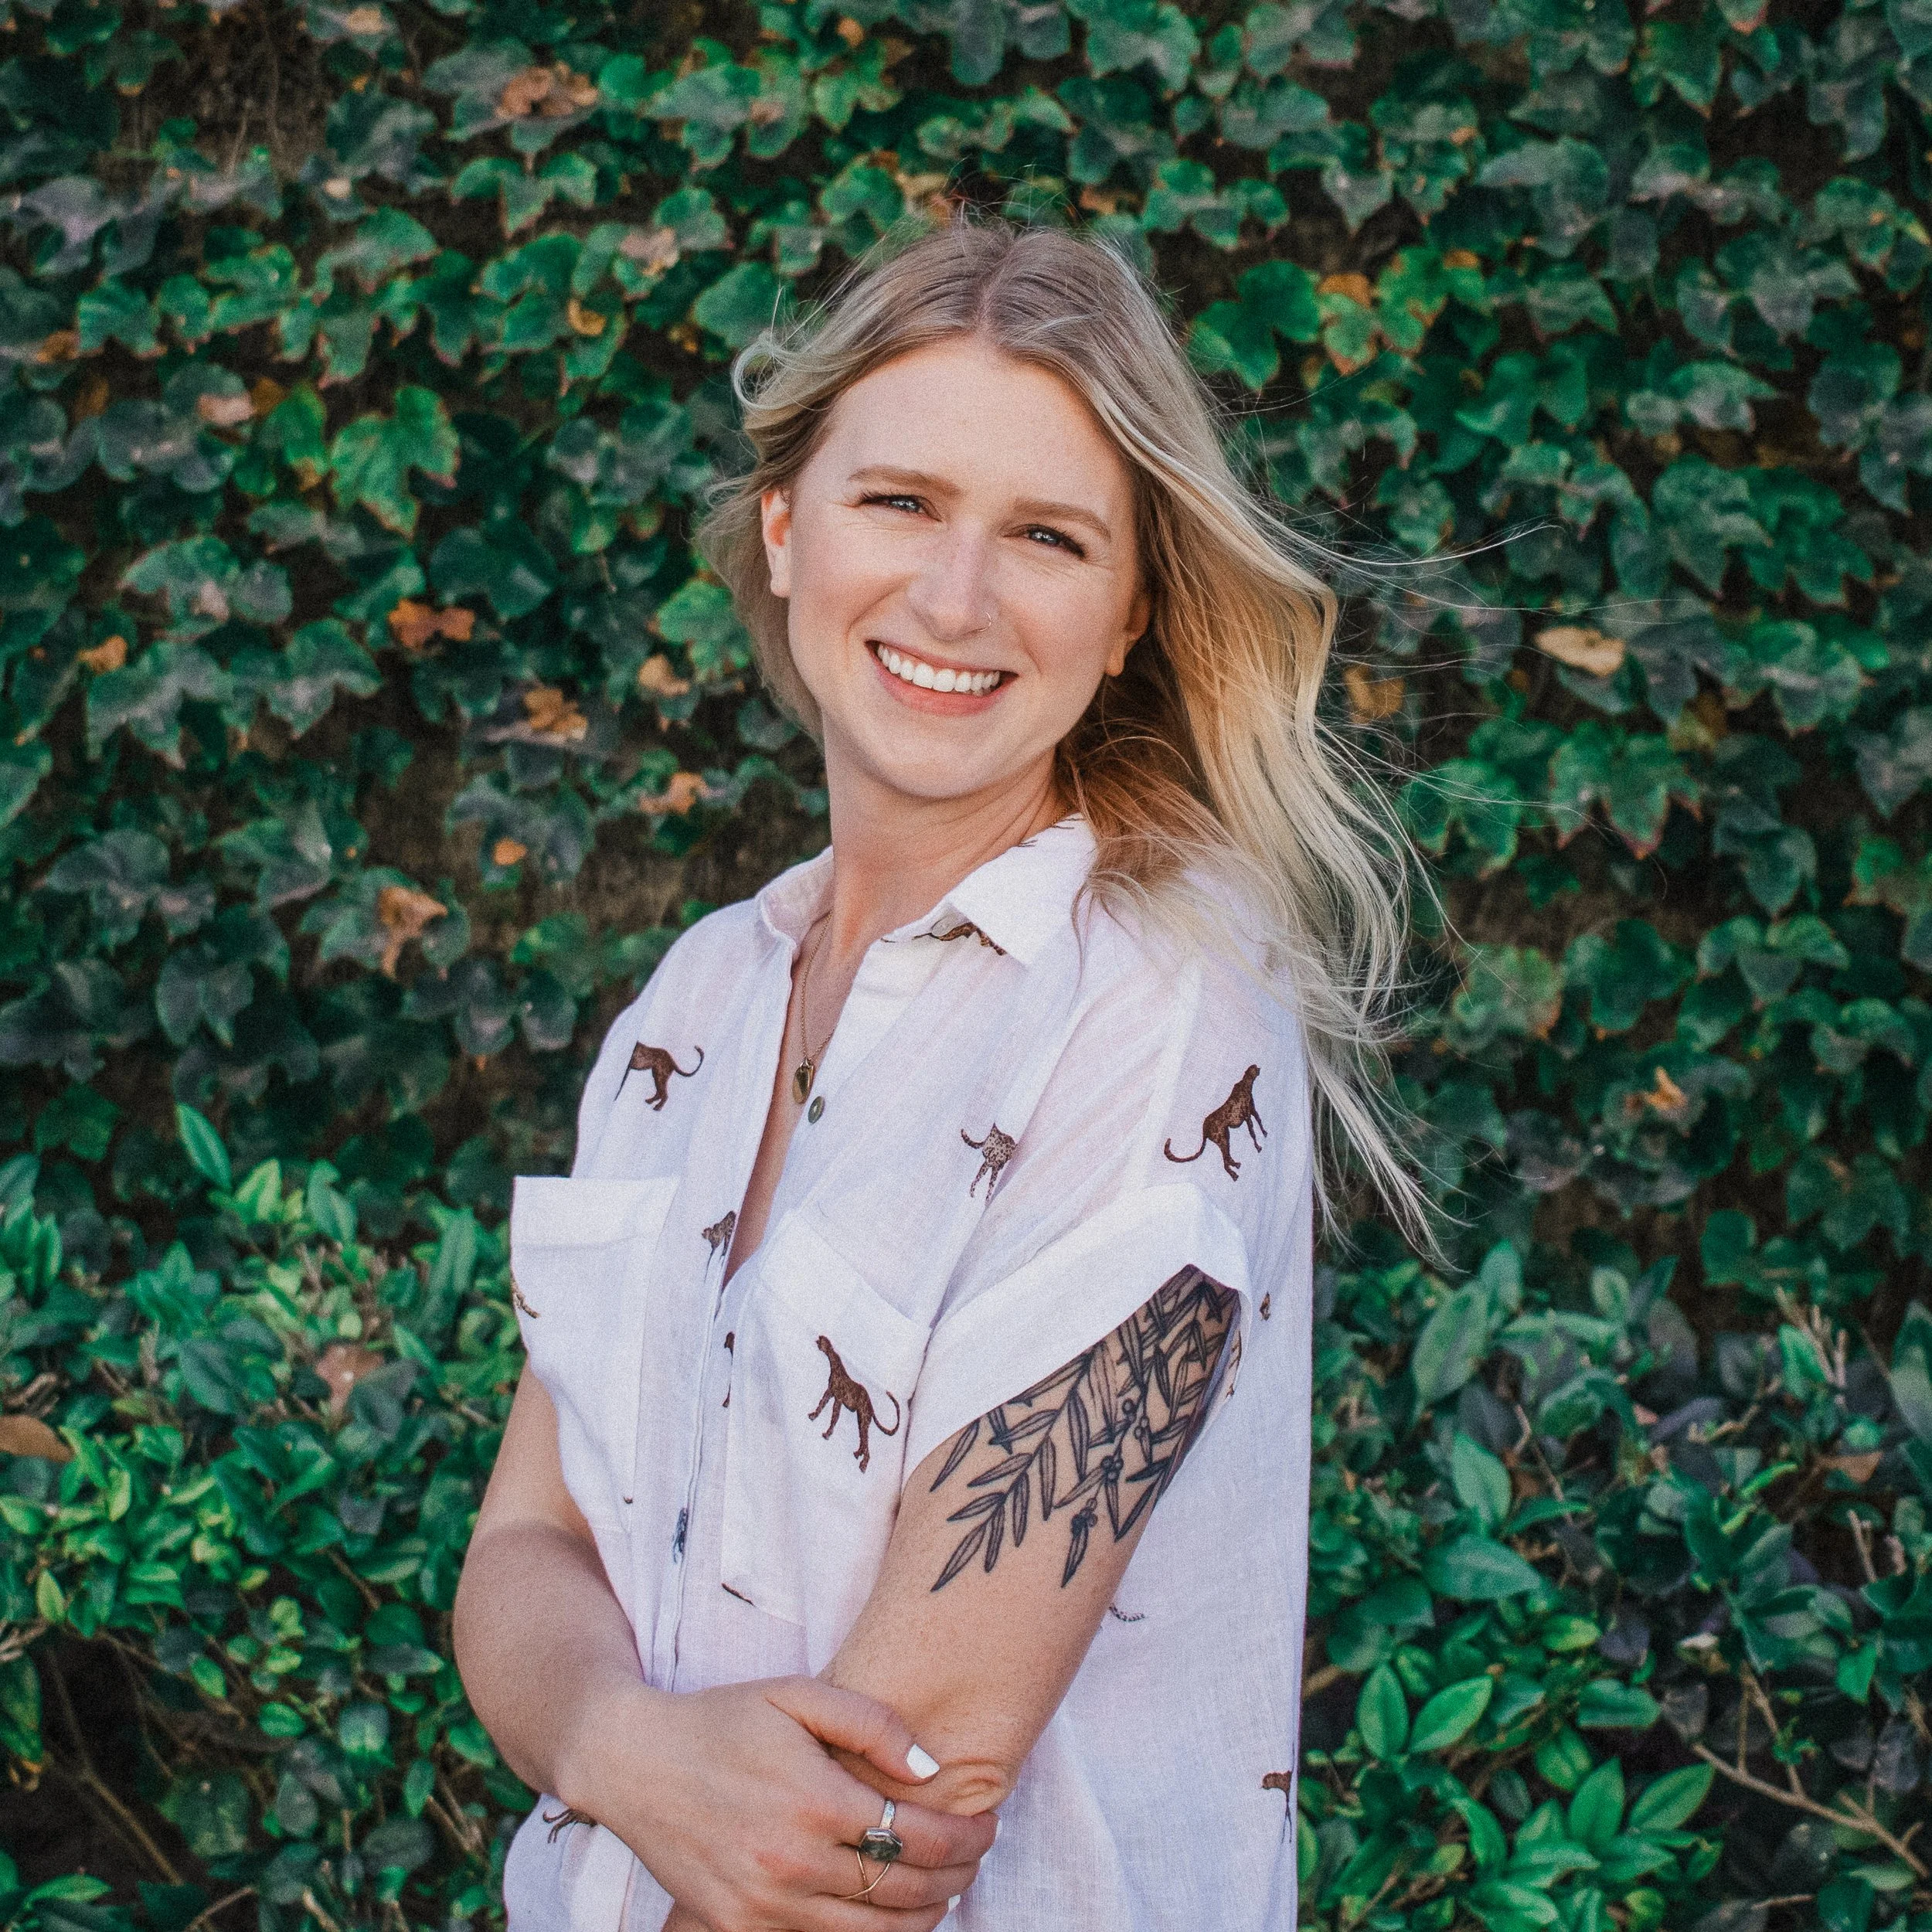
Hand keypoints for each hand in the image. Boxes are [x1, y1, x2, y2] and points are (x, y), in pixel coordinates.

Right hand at [564, 1675, 991, 1931]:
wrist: (633, 1762)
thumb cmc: (721, 1720)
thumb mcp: (797, 1693)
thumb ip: (872, 1724)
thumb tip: (930, 1772)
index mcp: (814, 1800)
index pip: (919, 1837)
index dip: (966, 1838)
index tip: (987, 1824)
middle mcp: (792, 1862)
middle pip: (905, 1893)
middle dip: (957, 1879)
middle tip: (975, 1857)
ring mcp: (763, 1905)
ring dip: (922, 1916)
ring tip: (943, 1888)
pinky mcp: (737, 1929)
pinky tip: (883, 1910)